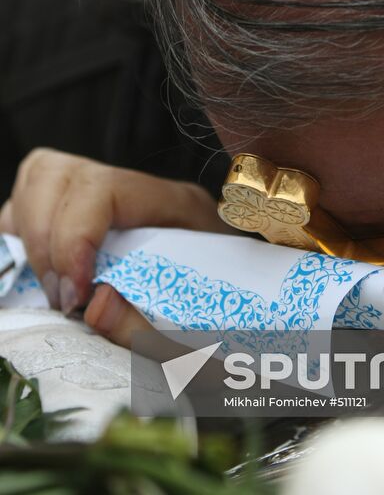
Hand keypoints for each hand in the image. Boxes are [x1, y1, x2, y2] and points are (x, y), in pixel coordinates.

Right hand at [0, 148, 226, 345]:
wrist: (243, 308)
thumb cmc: (222, 315)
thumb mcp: (198, 325)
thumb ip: (144, 326)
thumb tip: (91, 307)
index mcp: (175, 202)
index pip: (103, 190)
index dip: (74, 238)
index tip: (74, 294)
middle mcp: (134, 188)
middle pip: (57, 175)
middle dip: (45, 242)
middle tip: (63, 300)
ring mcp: (102, 194)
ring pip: (38, 182)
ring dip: (30, 236)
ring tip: (54, 289)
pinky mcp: (76, 212)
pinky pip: (27, 205)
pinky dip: (23, 237)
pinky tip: (42, 275)